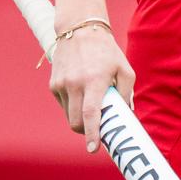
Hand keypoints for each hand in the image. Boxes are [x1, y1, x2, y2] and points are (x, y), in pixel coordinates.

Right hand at [48, 22, 134, 153]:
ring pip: (69, 116)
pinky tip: (81, 91)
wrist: (79, 30)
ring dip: (80, 118)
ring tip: (91, 103)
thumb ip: (126, 92)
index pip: (90, 114)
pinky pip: (64, 105)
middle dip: (86, 130)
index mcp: (94, 80)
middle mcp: (75, 83)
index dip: (92, 133)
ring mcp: (61, 85)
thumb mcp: (124, 68)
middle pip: (76, 122)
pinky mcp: (54, 85)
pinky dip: (73, 106)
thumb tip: (127, 115)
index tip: (93, 149)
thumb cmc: (106, 51)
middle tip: (99, 128)